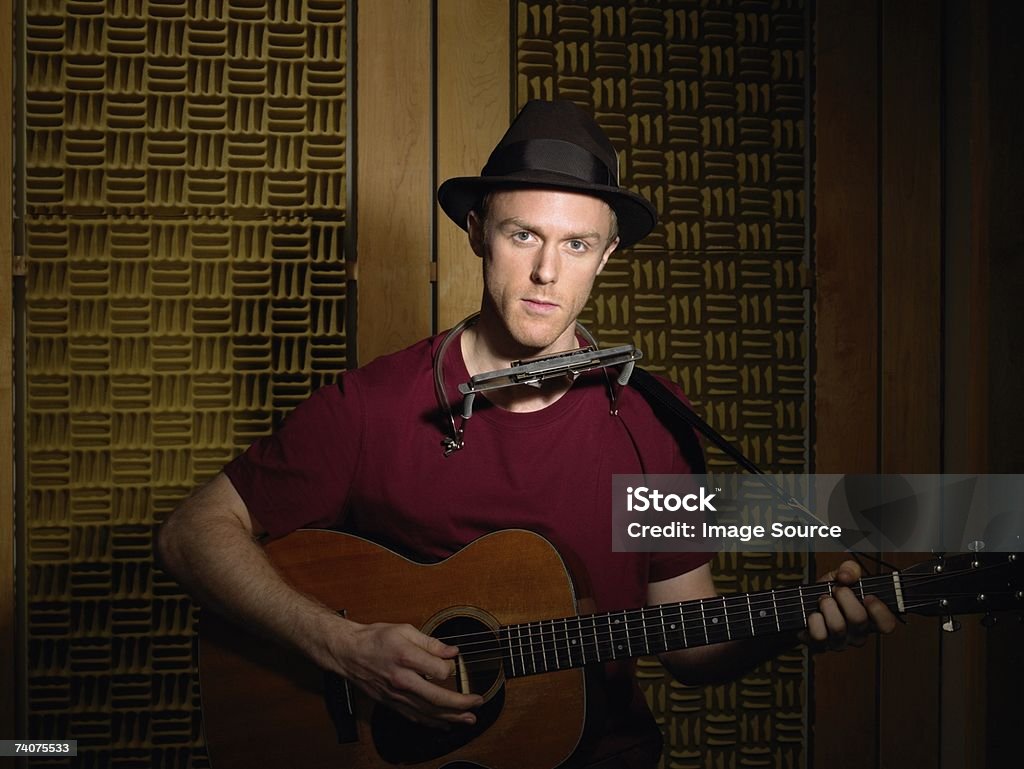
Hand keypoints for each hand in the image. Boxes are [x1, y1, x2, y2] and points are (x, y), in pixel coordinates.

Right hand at [328, 620, 483, 728]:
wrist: (348, 652)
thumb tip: (452, 651)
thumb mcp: (405, 630)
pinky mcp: (391, 703)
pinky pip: (415, 717)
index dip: (451, 667)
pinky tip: (444, 724)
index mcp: (407, 658)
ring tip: (469, 719)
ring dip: (451, 718)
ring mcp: (396, 695)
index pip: (439, 671)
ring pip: (427, 712)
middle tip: (478, 703)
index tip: (452, 662)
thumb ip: (430, 642)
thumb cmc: (375, 638)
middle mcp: (402, 680)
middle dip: (461, 703)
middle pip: (437, 698)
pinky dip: (432, 722)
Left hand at [805, 560, 898, 650]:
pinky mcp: (821, 646)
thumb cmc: (828, 593)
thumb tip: (846, 576)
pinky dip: (814, 620)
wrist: (802, 606)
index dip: (880, 611)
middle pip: (859, 619)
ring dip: (827, 605)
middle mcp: (858, 633)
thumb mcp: (841, 577)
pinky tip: (813, 614)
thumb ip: (850, 570)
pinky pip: (820, 635)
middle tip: (837, 589)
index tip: (868, 596)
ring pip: (838, 627)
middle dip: (845, 597)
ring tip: (823, 599)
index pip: (887, 624)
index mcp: (870, 618)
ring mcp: (840, 642)